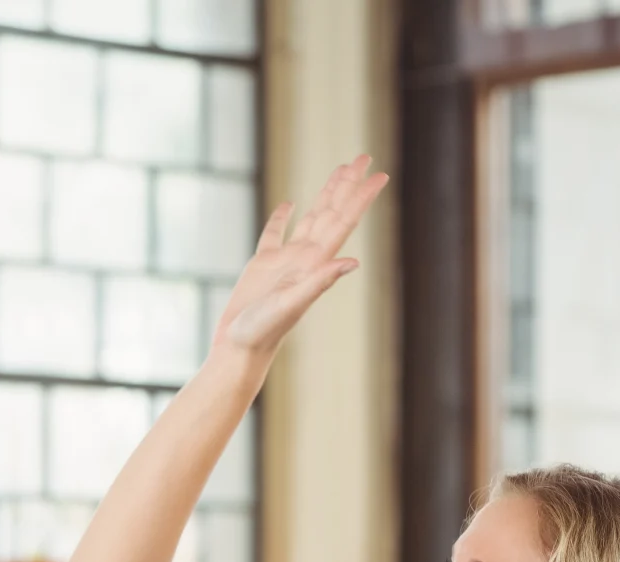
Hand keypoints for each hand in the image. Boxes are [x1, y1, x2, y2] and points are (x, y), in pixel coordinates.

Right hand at [212, 156, 387, 361]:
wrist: (239, 348)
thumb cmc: (263, 331)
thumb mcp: (292, 304)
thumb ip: (320, 281)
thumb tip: (353, 261)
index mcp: (315, 262)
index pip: (344, 221)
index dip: (361, 197)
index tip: (380, 174)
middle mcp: (306, 257)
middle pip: (332, 212)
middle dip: (349, 184)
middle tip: (364, 156)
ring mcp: (285, 260)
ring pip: (310, 217)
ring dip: (326, 194)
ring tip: (340, 169)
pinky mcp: (263, 265)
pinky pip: (275, 234)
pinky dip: (282, 217)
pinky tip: (289, 204)